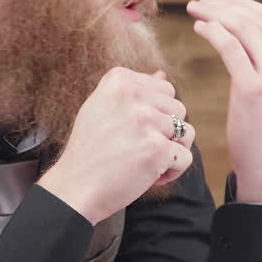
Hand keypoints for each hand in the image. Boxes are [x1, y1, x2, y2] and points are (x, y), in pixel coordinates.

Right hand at [38, 69, 193, 223]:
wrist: (75, 187)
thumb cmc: (90, 151)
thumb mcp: (103, 108)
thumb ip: (134, 90)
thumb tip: (162, 75)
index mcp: (120, 80)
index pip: (164, 89)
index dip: (155, 114)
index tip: (132, 130)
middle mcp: (133, 95)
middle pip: (178, 108)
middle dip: (166, 131)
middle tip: (137, 147)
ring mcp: (146, 121)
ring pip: (186, 132)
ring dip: (171, 151)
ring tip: (144, 161)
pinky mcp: (158, 148)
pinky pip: (185, 157)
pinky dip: (172, 171)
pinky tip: (148, 176)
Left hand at [186, 0, 261, 202]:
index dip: (248, 5)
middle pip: (258, 21)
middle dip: (227, 6)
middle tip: (204, 0)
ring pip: (242, 30)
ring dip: (215, 14)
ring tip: (197, 10)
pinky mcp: (252, 88)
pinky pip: (229, 47)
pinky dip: (212, 32)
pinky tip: (199, 28)